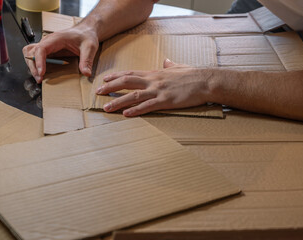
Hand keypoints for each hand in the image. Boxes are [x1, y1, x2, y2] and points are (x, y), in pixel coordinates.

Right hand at [22, 25, 98, 82]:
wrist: (86, 32)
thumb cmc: (86, 36)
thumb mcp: (90, 48)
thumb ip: (87, 61)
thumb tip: (86, 73)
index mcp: (57, 39)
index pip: (41, 48)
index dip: (39, 61)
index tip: (41, 73)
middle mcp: (48, 41)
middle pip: (31, 52)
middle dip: (33, 66)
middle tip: (40, 79)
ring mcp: (47, 45)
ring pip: (30, 53)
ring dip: (31, 65)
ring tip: (38, 77)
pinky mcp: (49, 50)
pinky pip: (36, 55)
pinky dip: (35, 64)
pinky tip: (41, 72)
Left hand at [96, 59, 213, 116]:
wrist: (205, 81)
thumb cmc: (192, 75)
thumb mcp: (179, 67)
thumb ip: (170, 65)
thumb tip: (167, 61)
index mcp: (155, 73)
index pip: (131, 73)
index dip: (116, 76)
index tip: (104, 79)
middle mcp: (153, 81)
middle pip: (127, 82)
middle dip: (110, 87)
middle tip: (98, 92)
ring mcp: (158, 91)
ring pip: (133, 96)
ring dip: (118, 101)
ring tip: (106, 107)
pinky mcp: (166, 101)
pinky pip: (147, 106)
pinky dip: (135, 110)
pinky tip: (126, 114)